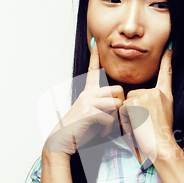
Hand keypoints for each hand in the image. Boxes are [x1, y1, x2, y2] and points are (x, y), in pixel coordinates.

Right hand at [44, 41, 124, 155]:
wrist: (63, 140)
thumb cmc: (80, 129)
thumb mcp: (93, 114)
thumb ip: (104, 107)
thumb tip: (118, 106)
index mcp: (88, 92)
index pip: (93, 71)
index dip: (94, 56)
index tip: (94, 43)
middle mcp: (88, 93)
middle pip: (118, 90)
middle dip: (120, 105)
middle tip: (112, 117)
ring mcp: (87, 101)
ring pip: (117, 103)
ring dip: (115, 118)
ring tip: (105, 126)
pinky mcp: (88, 111)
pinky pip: (110, 117)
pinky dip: (108, 128)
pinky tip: (100, 131)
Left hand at [119, 46, 173, 161]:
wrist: (161, 146)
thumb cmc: (160, 136)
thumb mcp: (163, 116)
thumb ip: (155, 104)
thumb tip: (141, 99)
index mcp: (165, 95)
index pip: (166, 73)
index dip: (167, 60)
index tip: (168, 47)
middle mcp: (157, 92)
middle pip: (134, 94)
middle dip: (133, 110)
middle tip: (144, 124)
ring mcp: (146, 95)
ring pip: (127, 102)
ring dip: (129, 116)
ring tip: (141, 126)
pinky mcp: (136, 102)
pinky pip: (122, 109)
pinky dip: (125, 120)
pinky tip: (137, 126)